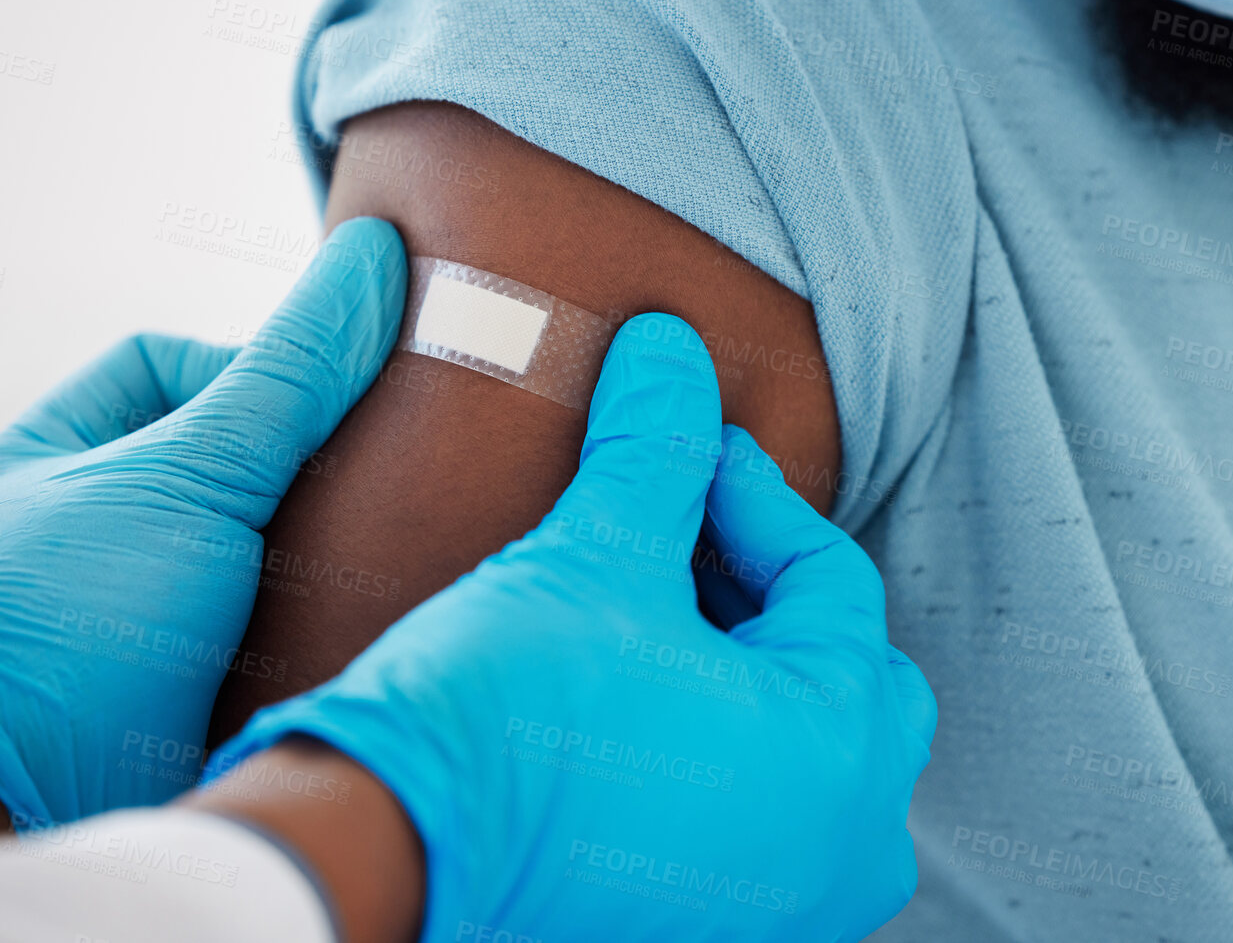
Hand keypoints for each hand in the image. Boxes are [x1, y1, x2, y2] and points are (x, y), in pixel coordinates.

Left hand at [0, 217, 406, 826]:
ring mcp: (141, 606)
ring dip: (326, 541)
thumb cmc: (72, 618)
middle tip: (386, 463)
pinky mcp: (187, 681)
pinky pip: (273, 621)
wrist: (21, 801)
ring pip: (260, 541)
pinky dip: (320, 612)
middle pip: (228, 453)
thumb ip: (287, 375)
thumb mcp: (187, 472)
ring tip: (396, 536)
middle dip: (306, 457)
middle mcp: (97, 524)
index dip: (254, 365)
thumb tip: (370, 256)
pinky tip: (375, 607)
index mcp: (61, 453)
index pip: (170, 363)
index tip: (326, 396)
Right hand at [207, 312, 935, 942]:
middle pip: (843, 665)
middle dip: (769, 586)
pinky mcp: (719, 925)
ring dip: (748, 663)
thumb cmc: (505, 716)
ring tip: (661, 601)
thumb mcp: (596, 558)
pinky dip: (726, 740)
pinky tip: (646, 688)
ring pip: (809, 743)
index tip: (691, 447)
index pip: (832, 579)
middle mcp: (845, 844)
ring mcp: (788, 903)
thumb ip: (655, 446)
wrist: (388, 855)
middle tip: (689, 533)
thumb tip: (671, 347)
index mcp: (843, 749)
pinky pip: (763, 810)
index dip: (755, 493)